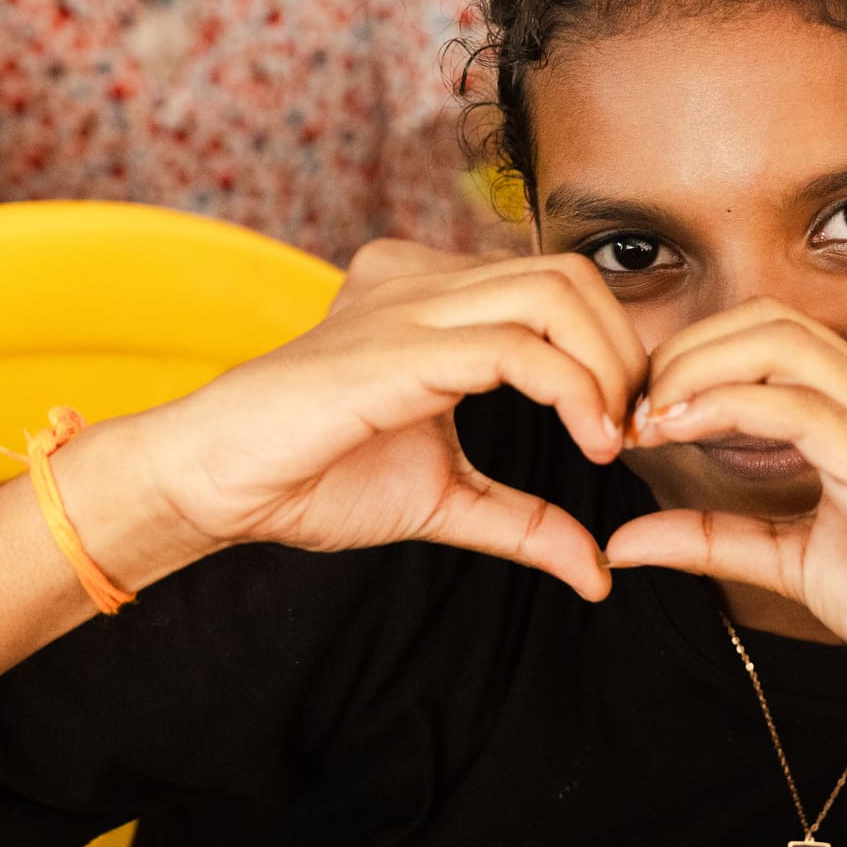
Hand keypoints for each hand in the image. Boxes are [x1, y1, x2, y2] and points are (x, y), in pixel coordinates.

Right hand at [135, 253, 647, 599]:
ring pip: (556, 293)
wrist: (214, 481)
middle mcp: (421, 280)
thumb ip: (520, 520)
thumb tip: (596, 572)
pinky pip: (517, 348)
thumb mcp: (441, 499)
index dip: (610, 349)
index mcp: (428, 295)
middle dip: (623, 350)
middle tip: (632, 430)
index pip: (555, 284)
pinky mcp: (398, 347)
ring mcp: (408, 304)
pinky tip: (588, 442)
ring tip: (611, 438)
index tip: (627, 427)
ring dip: (607, 368)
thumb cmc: (308, 477)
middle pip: (570, 274)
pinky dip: (574, 392)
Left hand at [605, 298, 846, 717]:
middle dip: (685, 352)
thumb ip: (711, 543)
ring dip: (696, 371)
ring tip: (646, 422)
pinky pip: (800, 406)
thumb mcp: (790, 563)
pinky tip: (679, 432)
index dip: (692, 359)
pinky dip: (725, 406)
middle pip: (768, 319)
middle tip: (631, 412)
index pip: (769, 334)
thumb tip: (622, 541)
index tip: (638, 415)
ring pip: (780, 343)